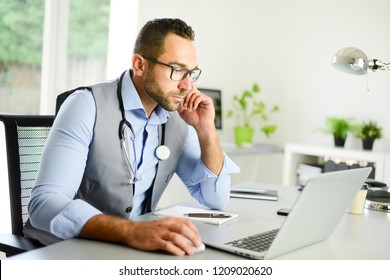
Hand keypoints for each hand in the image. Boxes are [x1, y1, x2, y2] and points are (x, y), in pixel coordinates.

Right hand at [80, 214, 201, 255]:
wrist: (132, 231)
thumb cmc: (148, 229)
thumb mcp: (162, 225)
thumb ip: (174, 230)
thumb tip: (188, 237)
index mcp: (169, 220)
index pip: (186, 222)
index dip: (194, 230)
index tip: (198, 237)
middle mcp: (165, 225)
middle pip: (182, 228)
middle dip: (192, 237)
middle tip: (197, 244)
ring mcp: (159, 233)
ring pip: (176, 237)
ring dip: (185, 245)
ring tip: (190, 251)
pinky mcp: (154, 241)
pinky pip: (167, 245)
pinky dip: (175, 250)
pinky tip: (179, 253)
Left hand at [177, 85, 214, 132]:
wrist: (200, 125)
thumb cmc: (193, 119)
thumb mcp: (182, 112)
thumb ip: (178, 105)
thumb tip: (175, 98)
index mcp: (193, 98)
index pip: (190, 88)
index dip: (185, 87)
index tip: (180, 88)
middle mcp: (198, 97)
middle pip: (191, 90)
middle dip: (186, 97)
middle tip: (185, 106)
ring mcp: (203, 98)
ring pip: (194, 93)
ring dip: (190, 101)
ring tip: (191, 109)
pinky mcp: (208, 100)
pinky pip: (200, 96)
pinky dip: (195, 102)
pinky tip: (194, 108)